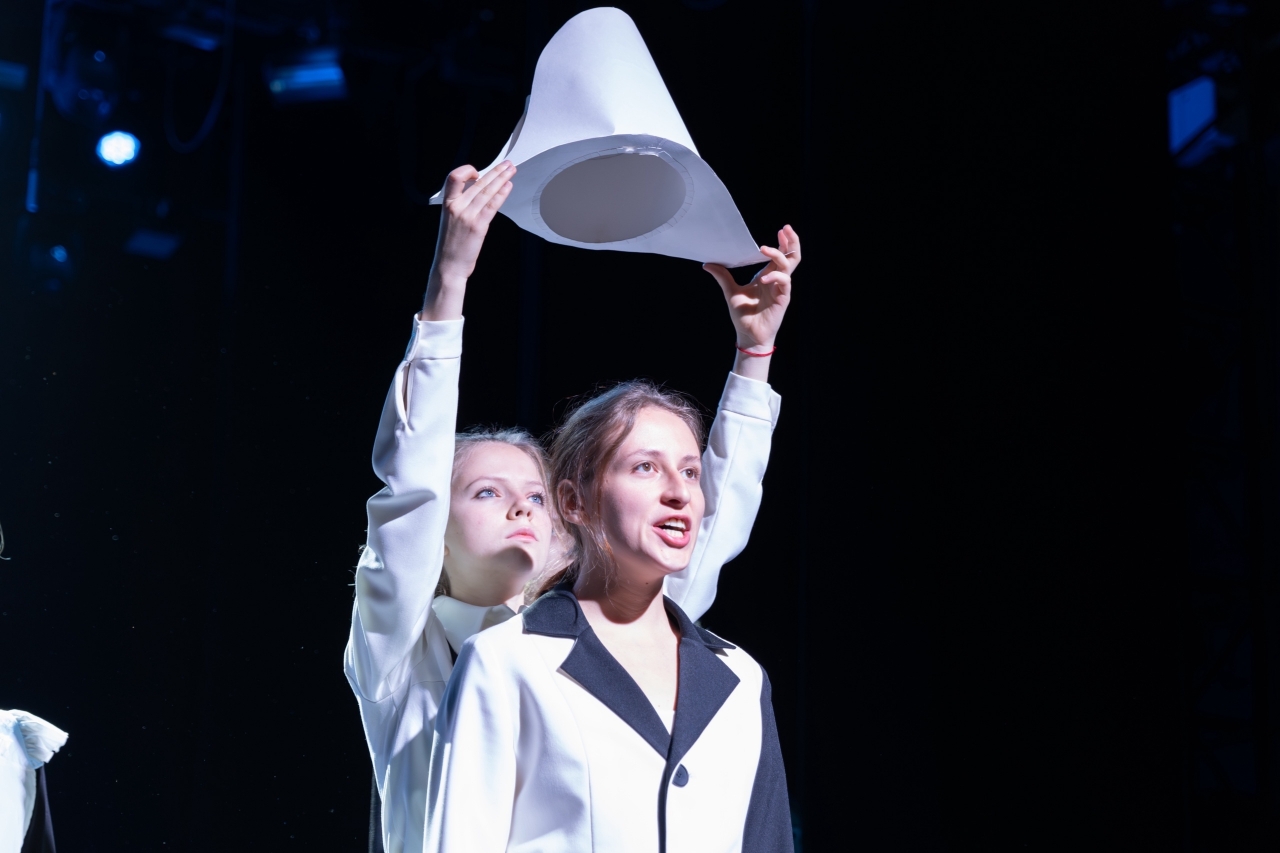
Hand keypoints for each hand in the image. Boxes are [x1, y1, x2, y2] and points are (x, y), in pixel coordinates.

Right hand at [422, 161, 515, 318]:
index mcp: (447, 204)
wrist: (449, 266)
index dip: (466, 171)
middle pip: (478, 183)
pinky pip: (492, 206)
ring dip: (501, 179)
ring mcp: (467, 216)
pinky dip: (501, 194)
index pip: (454, 177)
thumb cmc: (451, 244)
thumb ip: (461, 204)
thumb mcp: (450, 220)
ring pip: (486, 191)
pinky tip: (508, 187)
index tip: (478, 173)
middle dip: (495, 171)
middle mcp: (456, 207)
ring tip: (511, 171)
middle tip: (507, 164)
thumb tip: (476, 189)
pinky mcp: (478, 226)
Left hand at [703, 225, 799, 349]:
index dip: (783, 242)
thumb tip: (707, 264)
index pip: (781, 255)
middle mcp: (776, 280)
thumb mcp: (731, 292)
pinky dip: (775, 276)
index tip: (781, 230)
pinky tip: (762, 278)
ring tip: (765, 249)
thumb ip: (723, 277)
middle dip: (791, 242)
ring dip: (779, 254)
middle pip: (792, 257)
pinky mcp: (783, 298)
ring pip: (789, 266)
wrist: (748, 335)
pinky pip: (784, 282)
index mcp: (767, 276)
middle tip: (785, 229)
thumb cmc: (743, 315)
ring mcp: (781, 288)